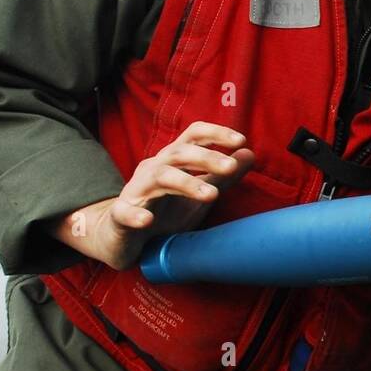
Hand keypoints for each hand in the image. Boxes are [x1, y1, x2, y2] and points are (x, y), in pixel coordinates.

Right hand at [54, 121, 254, 270]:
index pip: (193, 136)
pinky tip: (148, 220)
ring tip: (211, 194)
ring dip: (186, 183)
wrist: (123, 237)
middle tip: (232, 167)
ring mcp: (136, 191)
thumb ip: (223, 176)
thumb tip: (249, 153)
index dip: (216, 133)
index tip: (241, 140)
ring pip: (159, 177)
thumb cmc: (165, 211)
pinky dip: (136, 215)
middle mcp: (154, 169)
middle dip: (207, 158)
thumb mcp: (199, 192)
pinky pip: (125, 212)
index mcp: (173, 161)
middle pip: (179, 153)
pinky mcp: (121, 216)